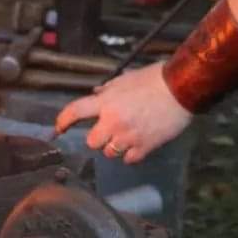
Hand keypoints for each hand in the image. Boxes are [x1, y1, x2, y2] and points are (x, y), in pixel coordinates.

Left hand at [54, 62, 192, 164]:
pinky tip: (137, 143)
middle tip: (107, 129)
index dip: (63, 120)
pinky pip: (128, 159)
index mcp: (107, 102)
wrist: (179, 90)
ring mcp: (128, 137)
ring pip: (109, 153)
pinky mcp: (144, 148)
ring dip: (113, 146)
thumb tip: (97, 94)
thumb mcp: (126, 78)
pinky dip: (130, 154)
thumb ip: (109, 89)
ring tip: (125, 135)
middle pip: (92, 141)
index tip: (58, 128)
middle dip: (97, 137)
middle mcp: (113, 122)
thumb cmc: (152, 79)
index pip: (76, 111)